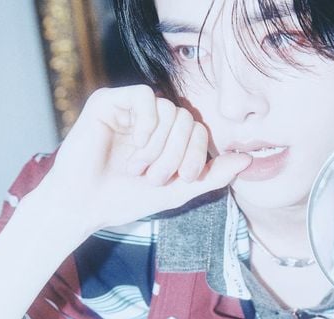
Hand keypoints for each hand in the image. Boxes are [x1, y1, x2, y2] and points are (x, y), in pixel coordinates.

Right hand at [39, 85, 250, 236]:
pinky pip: (144, 97)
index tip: (181, 179)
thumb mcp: (178, 190)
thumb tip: (247, 160)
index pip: (200, 130)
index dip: (197, 155)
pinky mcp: (109, 102)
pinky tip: (134, 146)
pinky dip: (147, 126)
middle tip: (153, 178)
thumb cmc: (127, 199)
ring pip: (169, 110)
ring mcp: (130, 109)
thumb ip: (211, 176)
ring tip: (138, 168)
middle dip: (176, 155)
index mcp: (166, 138)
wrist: (86, 205)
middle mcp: (151, 120)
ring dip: (159, 147)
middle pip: (187, 119)